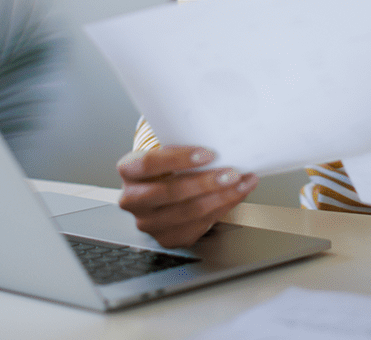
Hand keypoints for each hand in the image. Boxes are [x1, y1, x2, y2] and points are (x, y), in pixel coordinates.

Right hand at [117, 145, 258, 248]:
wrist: (161, 186)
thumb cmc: (167, 164)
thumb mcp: (167, 148)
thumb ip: (182, 140)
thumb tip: (216, 132)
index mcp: (129, 171)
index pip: (149, 164)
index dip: (179, 158)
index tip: (208, 153)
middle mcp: (133, 199)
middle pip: (171, 192)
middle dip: (206, 182)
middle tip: (232, 172)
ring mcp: (148, 222)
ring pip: (187, 212)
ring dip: (220, 197)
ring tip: (241, 183)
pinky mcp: (166, 237)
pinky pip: (197, 226)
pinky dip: (221, 210)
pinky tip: (234, 197)